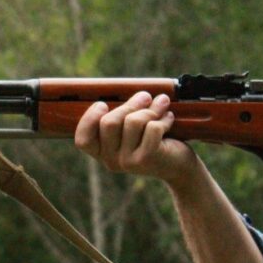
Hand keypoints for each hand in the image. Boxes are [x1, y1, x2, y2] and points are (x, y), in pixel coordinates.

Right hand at [74, 91, 198, 184]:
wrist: (179, 166)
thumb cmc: (154, 143)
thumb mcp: (133, 132)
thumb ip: (123, 117)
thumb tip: (136, 95)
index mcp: (102, 153)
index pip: (83, 139)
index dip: (89, 119)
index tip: (103, 104)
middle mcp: (110, 160)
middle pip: (109, 122)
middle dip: (130, 104)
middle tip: (146, 96)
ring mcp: (127, 162)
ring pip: (132, 122)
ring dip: (151, 109)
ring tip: (162, 105)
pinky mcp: (146, 159)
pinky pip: (151, 128)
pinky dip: (163, 118)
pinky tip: (169, 119)